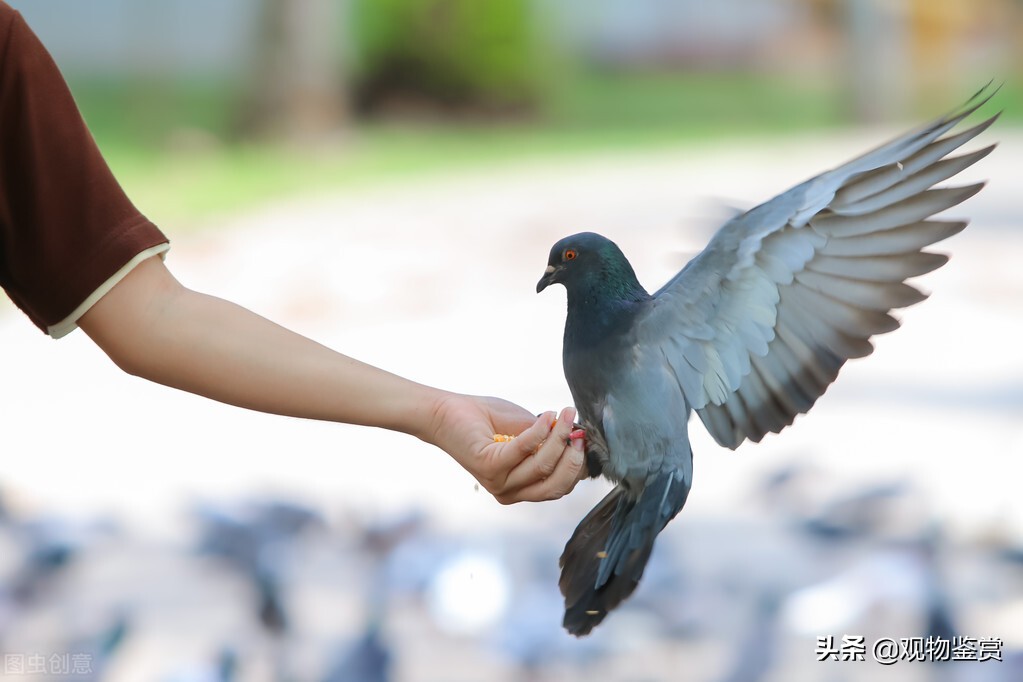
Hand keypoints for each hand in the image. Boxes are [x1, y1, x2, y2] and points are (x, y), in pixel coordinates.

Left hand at [425, 393, 585, 503]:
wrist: (447, 412)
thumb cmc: (487, 419)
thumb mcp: (527, 429)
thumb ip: (550, 438)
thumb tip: (580, 436)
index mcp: (522, 488)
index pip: (561, 486)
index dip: (578, 465)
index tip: (586, 438)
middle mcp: (511, 492)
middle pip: (557, 485)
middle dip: (574, 457)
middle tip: (579, 429)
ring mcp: (500, 483)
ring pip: (543, 466)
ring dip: (559, 437)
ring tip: (564, 414)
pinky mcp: (490, 467)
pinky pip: (524, 449)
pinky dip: (540, 431)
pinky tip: (547, 416)